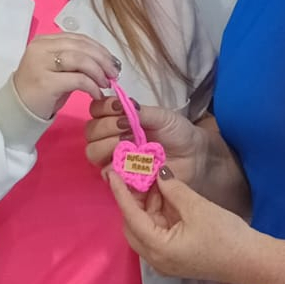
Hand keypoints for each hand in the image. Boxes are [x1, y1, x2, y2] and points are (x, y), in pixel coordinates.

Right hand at [12, 33, 121, 118]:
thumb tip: (106, 62)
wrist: (16, 110)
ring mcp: (41, 64)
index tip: (112, 62)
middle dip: (103, 59)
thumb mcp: (57, 70)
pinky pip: (77, 79)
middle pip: (81, 46)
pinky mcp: (45, 82)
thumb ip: (76, 61)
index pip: (78, 38)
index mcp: (44, 41)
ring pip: (81, 59)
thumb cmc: (39, 91)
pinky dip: (92, 86)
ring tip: (105, 83)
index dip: (99, 49)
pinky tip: (97, 94)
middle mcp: (41, 48)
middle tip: (114, 74)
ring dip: (98, 71)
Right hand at [84, 97, 207, 183]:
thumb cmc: (177, 132)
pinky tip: (131, 161)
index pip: (95, 110)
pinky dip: (114, 166)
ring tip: (129, 143)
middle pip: (90, 132)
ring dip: (107, 145)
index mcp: (117, 118)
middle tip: (127, 127)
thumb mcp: (162, 116)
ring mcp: (114, 158)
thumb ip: (141, 112)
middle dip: (105, 127)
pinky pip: (106, 174)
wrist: (194, 156)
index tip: (119, 108)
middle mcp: (110, 137)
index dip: (103, 107)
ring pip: (93, 153)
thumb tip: (122, 105)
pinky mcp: (121, 178)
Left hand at [106, 168, 253, 283]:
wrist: (251, 262)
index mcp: (157, 248)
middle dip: (133, 198)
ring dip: (148, 204)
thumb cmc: (225, 236)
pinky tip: (165, 194)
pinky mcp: (174, 257)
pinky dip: (158, 214)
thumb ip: (173, 189)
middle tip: (136, 173)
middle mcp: (155, 259)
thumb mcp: (197, 207)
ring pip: (145, 228)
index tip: (113, 172)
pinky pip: (157, 232)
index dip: (121, 192)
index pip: (131, 216)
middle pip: (133, 224)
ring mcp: (164, 260)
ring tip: (153, 178)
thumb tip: (157, 172)